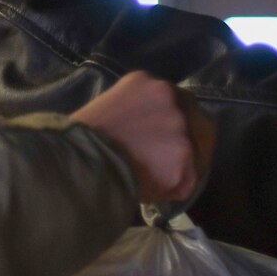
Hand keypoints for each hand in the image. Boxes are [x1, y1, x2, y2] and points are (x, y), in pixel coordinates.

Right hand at [68, 72, 215, 203]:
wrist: (77, 161)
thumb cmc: (83, 137)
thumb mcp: (112, 106)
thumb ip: (140, 111)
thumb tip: (151, 132)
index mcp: (150, 84)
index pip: (180, 102)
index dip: (178, 123)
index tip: (167, 140)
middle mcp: (171, 99)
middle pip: (199, 121)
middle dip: (191, 141)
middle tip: (172, 162)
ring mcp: (181, 129)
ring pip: (196, 153)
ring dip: (181, 167)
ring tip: (155, 180)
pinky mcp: (184, 159)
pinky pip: (186, 180)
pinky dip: (173, 188)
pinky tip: (152, 191)